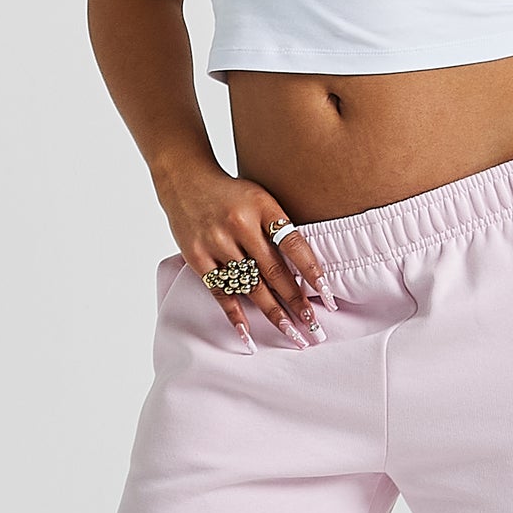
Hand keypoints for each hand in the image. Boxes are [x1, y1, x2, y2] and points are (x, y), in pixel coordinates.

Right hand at [157, 160, 336, 351]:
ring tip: (291, 332)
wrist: (185, 179)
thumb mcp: (262, 198)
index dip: (312, 272)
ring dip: (272, 312)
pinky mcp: (197, 256)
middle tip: (313, 326)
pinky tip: (248, 332)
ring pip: (250, 285)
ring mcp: (216, 241)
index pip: (294, 244)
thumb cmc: (232, 194)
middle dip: (296, 302)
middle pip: (274, 271)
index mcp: (262, 206)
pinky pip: (220, 291)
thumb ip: (280, 227)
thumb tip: (307, 270)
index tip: (327, 296)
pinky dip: (235, 313)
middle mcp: (240, 224)